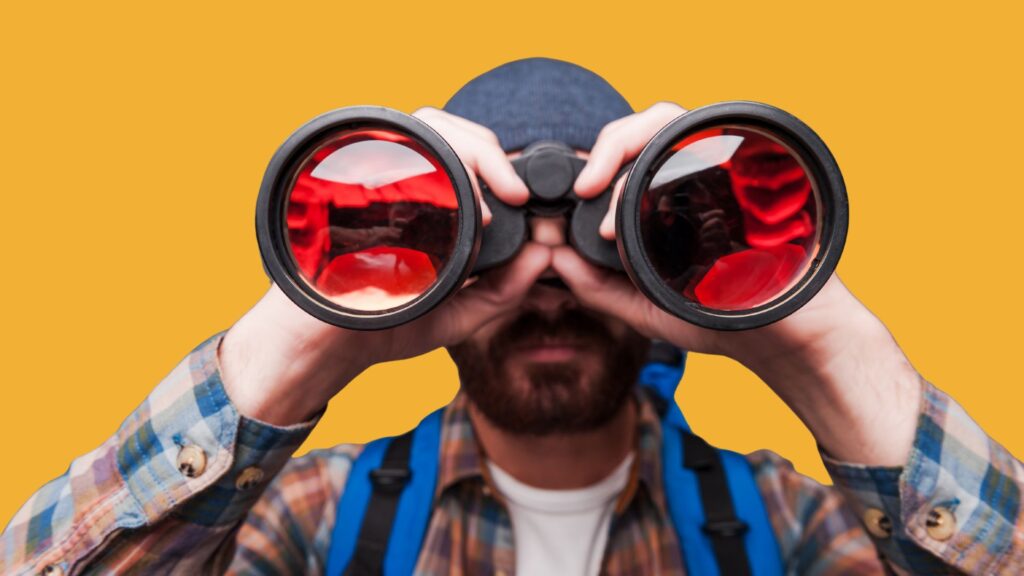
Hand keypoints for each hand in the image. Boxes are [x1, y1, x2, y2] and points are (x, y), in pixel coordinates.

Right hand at [220, 108, 548, 425]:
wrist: (326, 345)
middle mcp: (400, 181)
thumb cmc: (389, 325)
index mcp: (428, 201)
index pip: (466, 152)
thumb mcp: (461, 313)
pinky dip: (424, 155)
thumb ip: (505, 289)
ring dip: (464, 150)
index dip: (500, 164)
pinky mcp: (347, 182)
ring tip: (489, 199)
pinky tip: (451, 195)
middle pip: (447, 128)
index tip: (524, 200)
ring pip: (424, 125)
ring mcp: (371, 177)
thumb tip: (544, 254)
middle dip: (488, 151)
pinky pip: (388, 144)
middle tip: (514, 195)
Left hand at [556, 102, 922, 465]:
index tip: (573, 199)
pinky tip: (650, 184)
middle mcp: (695, 174)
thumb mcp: (644, 307)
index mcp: (669, 197)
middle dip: (607, 146)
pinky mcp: (748, 171)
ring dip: (630, 145)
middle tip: (584, 188)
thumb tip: (552, 259)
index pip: (627, 153)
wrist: (785, 337)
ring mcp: (724, 168)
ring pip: (670, 120)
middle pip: (645, 125)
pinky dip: (673, 146)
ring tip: (604, 189)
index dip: (594, 164)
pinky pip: (708, 136)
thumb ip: (598, 286)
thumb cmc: (719, 320)